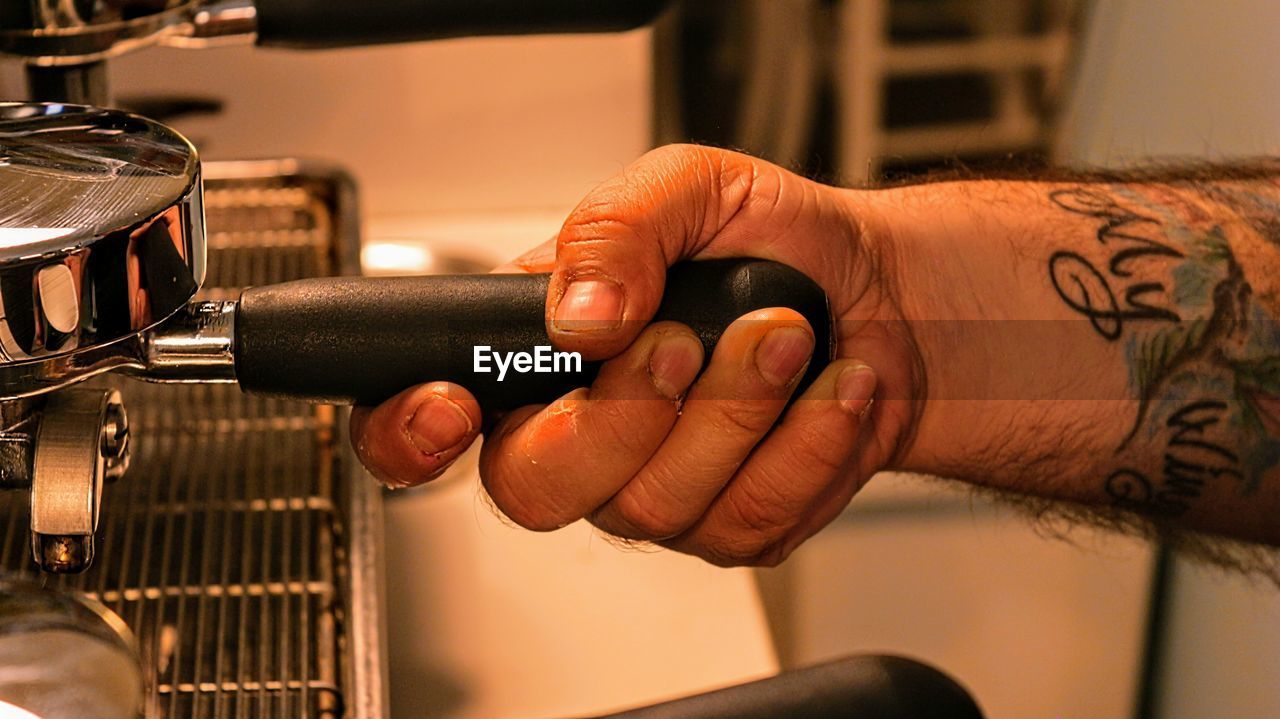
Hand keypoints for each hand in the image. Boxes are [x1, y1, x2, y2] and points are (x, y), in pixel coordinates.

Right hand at [349, 144, 921, 564]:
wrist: (882, 294)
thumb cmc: (774, 241)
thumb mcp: (690, 188)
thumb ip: (615, 230)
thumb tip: (574, 316)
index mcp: (537, 352)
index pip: (421, 421)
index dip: (408, 433)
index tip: (450, 407)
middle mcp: (580, 433)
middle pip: (535, 490)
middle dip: (624, 413)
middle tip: (686, 340)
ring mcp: (652, 490)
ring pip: (652, 506)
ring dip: (737, 408)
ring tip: (784, 334)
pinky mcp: (730, 526)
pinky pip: (747, 521)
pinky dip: (807, 441)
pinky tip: (830, 389)